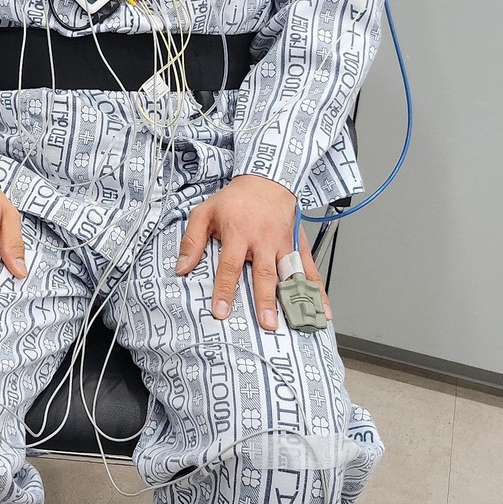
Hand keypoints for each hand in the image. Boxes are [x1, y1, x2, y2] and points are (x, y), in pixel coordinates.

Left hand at [175, 175, 331, 331]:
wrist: (266, 180)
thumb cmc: (235, 200)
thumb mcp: (205, 213)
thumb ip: (191, 241)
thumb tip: (181, 268)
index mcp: (238, 232)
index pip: (230, 265)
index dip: (225, 289)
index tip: (221, 311)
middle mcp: (263, 239)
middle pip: (264, 274)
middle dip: (265, 300)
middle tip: (267, 323)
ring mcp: (284, 244)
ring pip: (290, 274)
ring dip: (294, 299)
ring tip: (300, 322)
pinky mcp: (298, 246)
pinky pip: (309, 270)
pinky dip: (317, 290)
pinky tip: (322, 310)